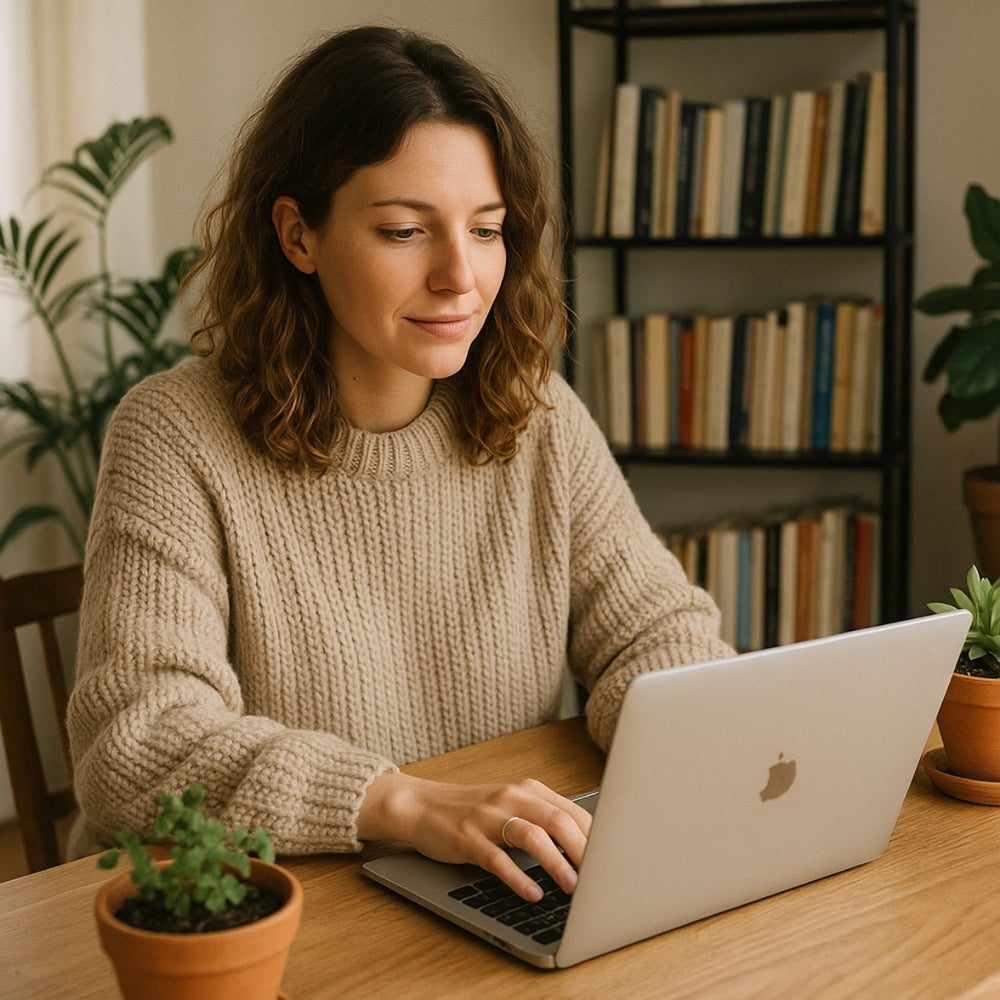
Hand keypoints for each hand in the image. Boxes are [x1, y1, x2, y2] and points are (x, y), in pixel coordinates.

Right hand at [358, 773, 591, 900]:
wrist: (421, 804)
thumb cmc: (472, 810)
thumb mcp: (510, 806)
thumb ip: (543, 819)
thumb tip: (587, 849)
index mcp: (528, 789)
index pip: (573, 810)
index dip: (597, 837)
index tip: (614, 860)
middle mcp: (511, 797)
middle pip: (557, 820)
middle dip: (584, 850)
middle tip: (602, 877)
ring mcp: (488, 816)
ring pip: (531, 835)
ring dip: (556, 863)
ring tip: (573, 888)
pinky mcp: (467, 837)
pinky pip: (497, 858)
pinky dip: (517, 877)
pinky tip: (532, 892)